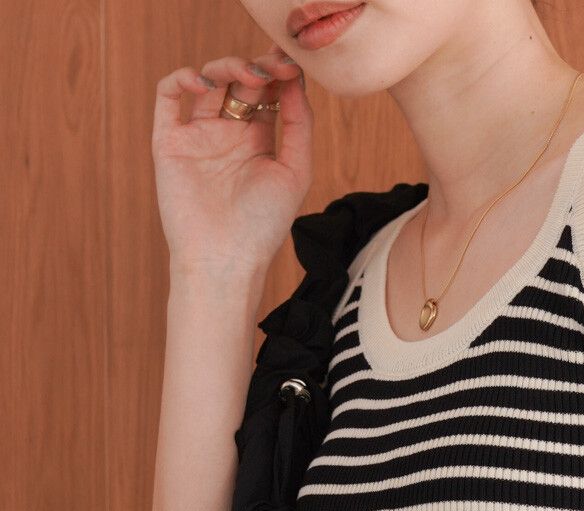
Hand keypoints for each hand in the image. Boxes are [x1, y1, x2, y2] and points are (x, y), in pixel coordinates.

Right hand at [151, 43, 312, 275]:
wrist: (224, 259)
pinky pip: (168, 98)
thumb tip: (295, 81)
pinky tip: (201, 83)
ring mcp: (198, 137)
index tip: (290, 64)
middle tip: (270, 67)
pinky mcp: (169, 143)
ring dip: (225, 67)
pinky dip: (180, 79)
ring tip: (245, 75)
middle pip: (239, 83)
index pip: (268, 94)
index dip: (278, 73)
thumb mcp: (295, 172)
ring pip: (207, 83)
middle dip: (256, 67)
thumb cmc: (263, 226)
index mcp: (259, 143)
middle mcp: (228, 136)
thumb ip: (300, 125)